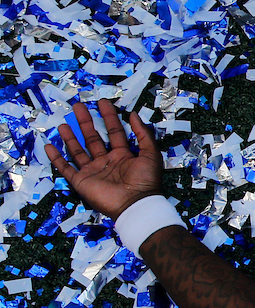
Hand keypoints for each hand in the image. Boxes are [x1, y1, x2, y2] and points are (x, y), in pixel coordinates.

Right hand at [44, 99, 163, 220]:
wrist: (135, 204)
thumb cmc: (145, 180)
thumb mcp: (150, 154)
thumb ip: (143, 134)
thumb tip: (134, 114)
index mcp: (123, 156)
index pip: (114, 132)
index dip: (109, 117)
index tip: (102, 102)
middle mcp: (107, 162)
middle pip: (93, 138)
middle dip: (86, 122)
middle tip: (78, 106)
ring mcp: (93, 171)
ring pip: (78, 151)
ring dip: (70, 137)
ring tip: (64, 123)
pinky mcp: (82, 181)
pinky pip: (66, 168)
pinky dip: (57, 158)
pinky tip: (50, 145)